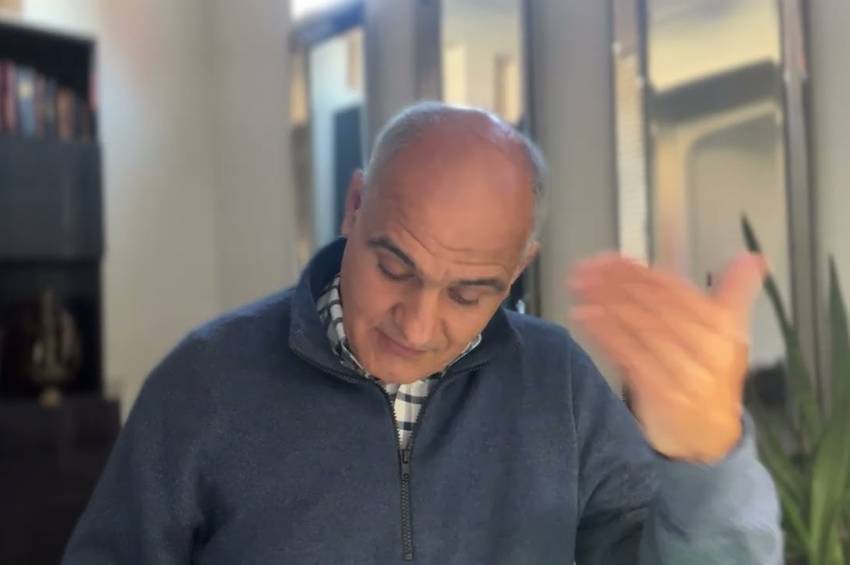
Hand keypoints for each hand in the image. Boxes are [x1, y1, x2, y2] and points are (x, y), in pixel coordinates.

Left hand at [568, 252, 766, 463]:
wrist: (709, 436)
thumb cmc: (713, 377)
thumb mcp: (730, 334)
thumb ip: (734, 292)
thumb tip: (751, 257)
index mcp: (724, 328)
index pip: (676, 290)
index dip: (640, 272)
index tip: (611, 259)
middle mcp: (708, 349)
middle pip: (654, 306)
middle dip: (616, 283)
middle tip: (587, 268)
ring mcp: (685, 373)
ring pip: (640, 329)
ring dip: (606, 304)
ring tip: (581, 288)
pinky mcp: (662, 393)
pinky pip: (629, 356)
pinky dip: (604, 334)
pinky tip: (584, 317)